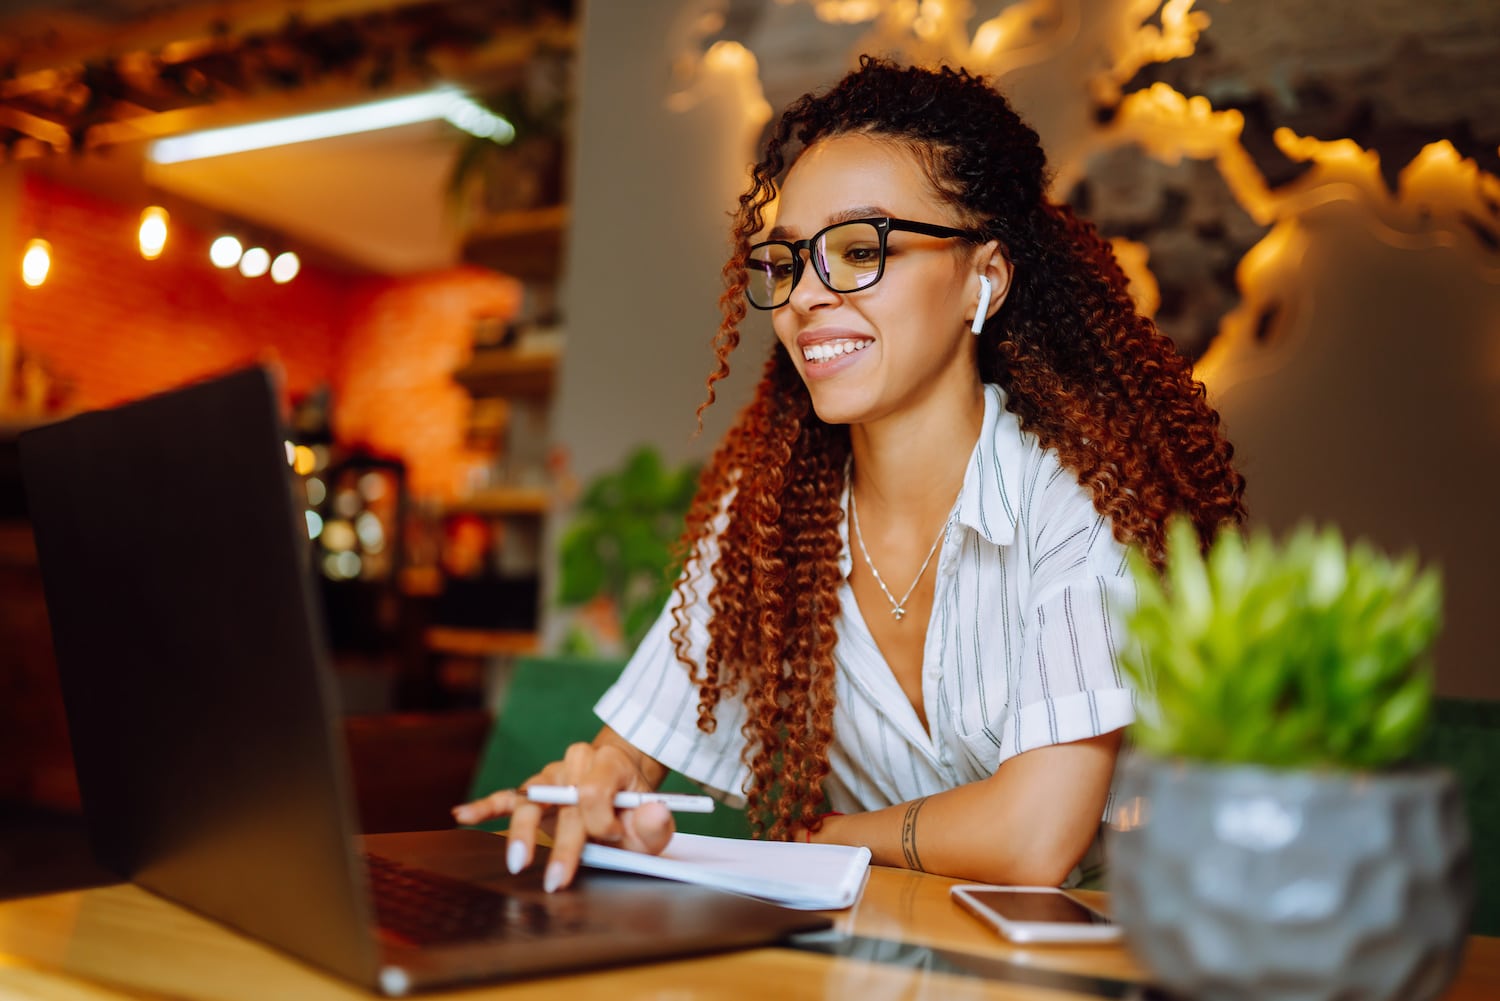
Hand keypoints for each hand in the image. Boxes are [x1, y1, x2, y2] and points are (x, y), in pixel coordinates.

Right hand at [451, 740, 674, 892]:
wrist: (624, 779)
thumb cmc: (634, 804)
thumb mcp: (654, 814)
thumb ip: (656, 820)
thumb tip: (653, 813)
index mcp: (606, 763)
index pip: (594, 790)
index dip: (603, 821)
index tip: (614, 840)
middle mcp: (573, 763)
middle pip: (562, 802)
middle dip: (562, 844)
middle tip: (558, 879)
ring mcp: (549, 777)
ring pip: (530, 800)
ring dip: (522, 832)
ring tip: (518, 861)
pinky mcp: (533, 790)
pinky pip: (505, 797)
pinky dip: (484, 806)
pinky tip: (462, 814)